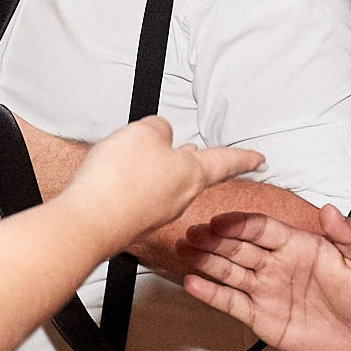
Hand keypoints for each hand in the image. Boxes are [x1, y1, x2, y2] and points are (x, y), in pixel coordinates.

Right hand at [58, 117, 264, 246]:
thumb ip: (158, 128)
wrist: (90, 221)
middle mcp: (180, 198)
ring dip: (162, 169)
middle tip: (195, 151)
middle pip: (193, 173)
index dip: (244, 157)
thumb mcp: (144, 133)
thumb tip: (159, 136)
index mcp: (193, 174)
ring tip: (155, 157)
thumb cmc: (121, 179)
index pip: (226, 161)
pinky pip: (143, 197)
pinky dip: (138, 184)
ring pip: (167, 185)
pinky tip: (125, 177)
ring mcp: (157, 213)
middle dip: (192, 160)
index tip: (260, 158)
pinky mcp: (134, 222)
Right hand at [178, 207, 350, 350]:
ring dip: (206, 260)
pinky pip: (232, 303)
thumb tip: (332, 211)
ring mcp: (267, 290)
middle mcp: (277, 264)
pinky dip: (211, 294)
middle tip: (193, 233)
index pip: (262, 228)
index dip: (240, 223)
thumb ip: (350, 236)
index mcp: (298, 245)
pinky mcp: (262, 317)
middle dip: (213, 238)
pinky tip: (194, 283)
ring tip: (185, 251)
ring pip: (229, 271)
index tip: (221, 220)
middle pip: (238, 246)